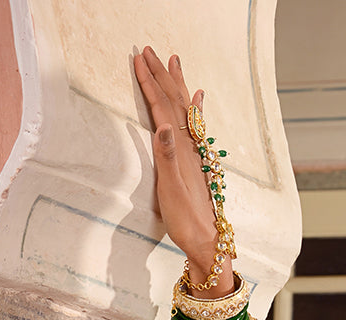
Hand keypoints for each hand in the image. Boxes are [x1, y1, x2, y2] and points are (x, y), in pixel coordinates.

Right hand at [133, 48, 221, 275]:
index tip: (139, 60)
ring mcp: (195, 154)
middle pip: (176, 103)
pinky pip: (195, 126)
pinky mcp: (197, 162)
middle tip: (152, 50)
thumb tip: (163, 124)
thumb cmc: (186, 221)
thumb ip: (166, 157)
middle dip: (163, 75)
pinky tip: (199, 100)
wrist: (207, 243)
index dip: (151, 83)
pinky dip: (195, 108)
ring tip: (175, 62)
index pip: (164, 108)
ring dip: (179, 84)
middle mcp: (190, 148)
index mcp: (180, 150)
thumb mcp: (170, 190)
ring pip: (186, 110)